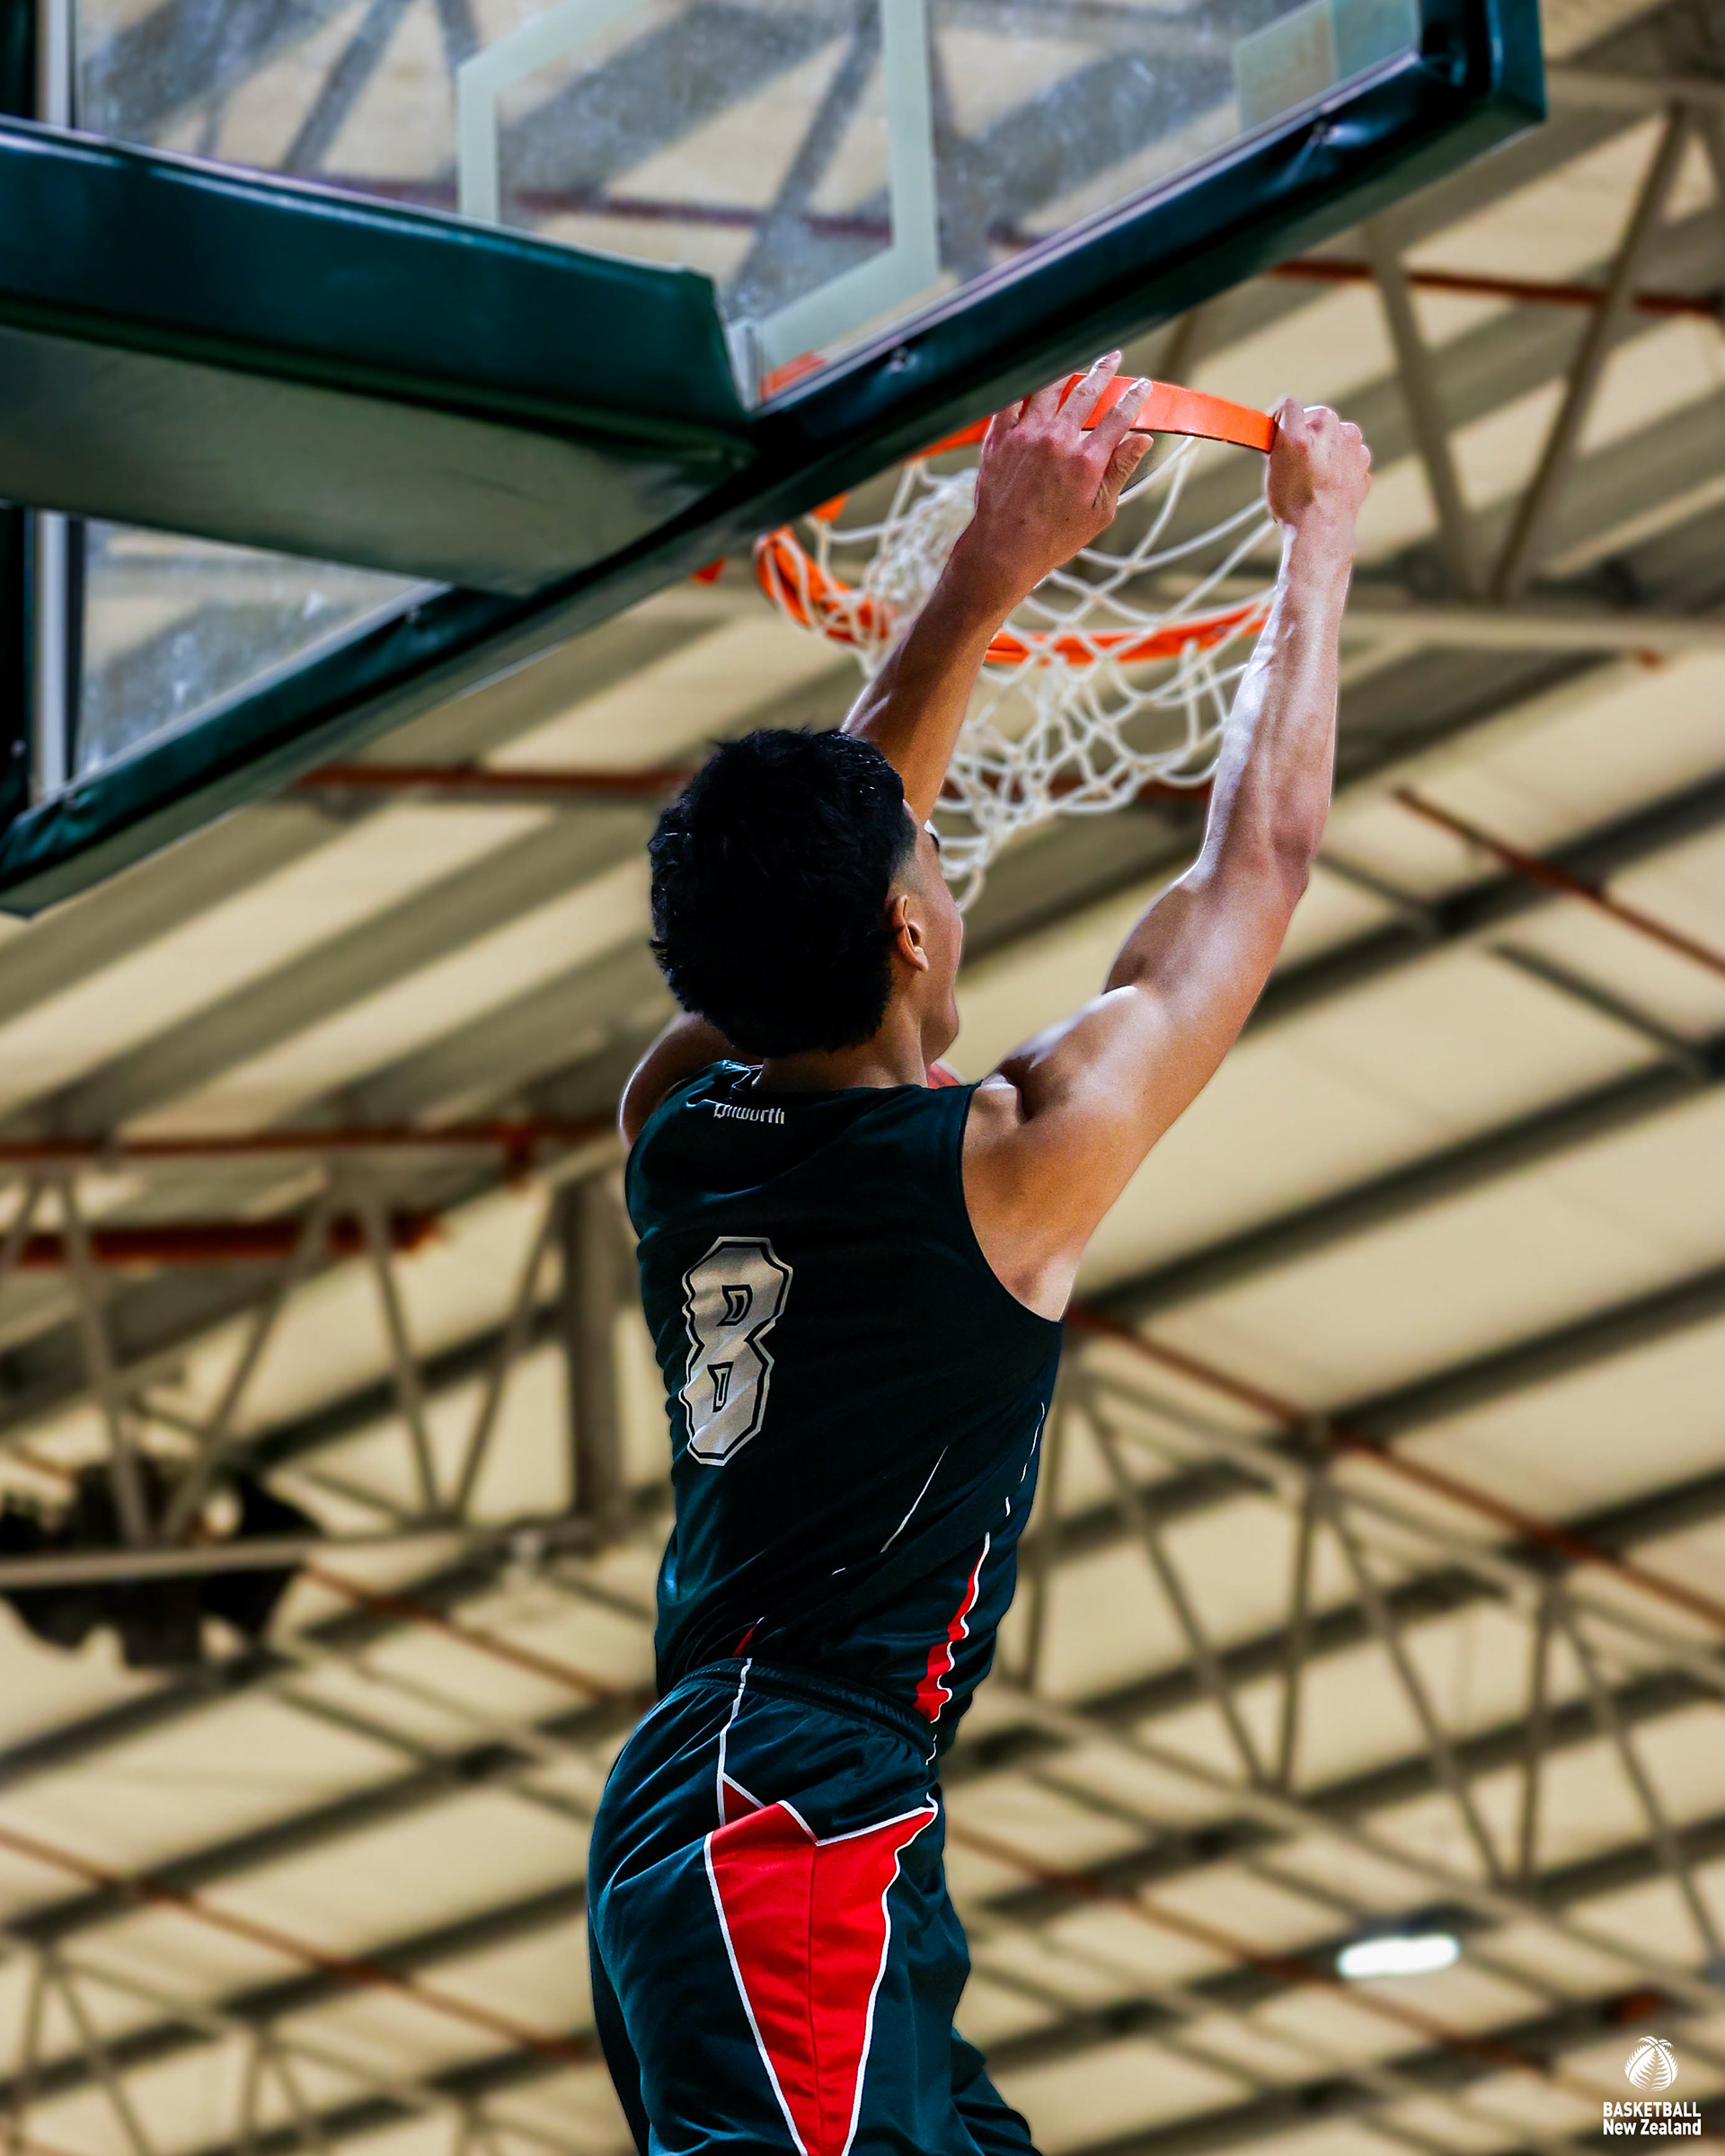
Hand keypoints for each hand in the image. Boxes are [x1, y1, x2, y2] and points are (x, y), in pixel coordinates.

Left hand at [958, 355, 1154, 606]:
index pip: (1119, 417)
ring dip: (1064, 370)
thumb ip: (1120, 471)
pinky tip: (1030, 376)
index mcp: (1086, 461)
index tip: (1143, 385)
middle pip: (1085, 393)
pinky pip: (1010, 398)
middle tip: (1112, 359)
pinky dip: (1022, 384)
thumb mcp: (1098, 513)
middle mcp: (1056, 441)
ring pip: (1047, 387)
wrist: (1001, 550)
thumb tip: (1142, 440)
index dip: (1134, 397)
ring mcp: (1025, 436)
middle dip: (1103, 372)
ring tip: (1072, 361)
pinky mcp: (998, 438)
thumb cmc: (1052, 539)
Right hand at [1265, 397, 1371, 538]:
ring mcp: (1355, 448)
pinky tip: (1325, 486)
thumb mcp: (1272, 463)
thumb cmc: (1294, 502)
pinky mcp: (1364, 467)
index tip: (1274, 433)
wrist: (1320, 532)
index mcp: (1314, 424)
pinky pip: (1348, 459)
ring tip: (1310, 476)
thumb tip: (1280, 429)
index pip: (1289, 406)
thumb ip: (1278, 436)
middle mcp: (1338, 431)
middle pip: (1316, 420)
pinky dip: (1337, 468)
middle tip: (1292, 459)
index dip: (1277, 419)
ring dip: (1324, 450)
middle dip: (1305, 435)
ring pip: (1335, 438)